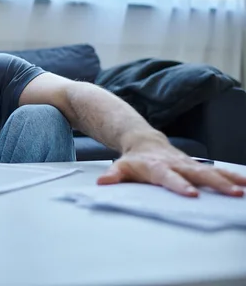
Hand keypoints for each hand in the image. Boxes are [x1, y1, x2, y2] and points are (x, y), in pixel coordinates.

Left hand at [97, 144, 245, 196]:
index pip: (169, 177)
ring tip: (244, 189)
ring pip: (211, 171)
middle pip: (197, 174)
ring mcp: (188, 164)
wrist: (143, 140)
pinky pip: (217, 171)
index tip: (191, 194)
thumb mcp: (120, 166)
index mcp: (158, 167)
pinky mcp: (196, 165)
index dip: (179, 185)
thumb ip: (113, 175)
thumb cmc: (133, 159)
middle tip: (232, 193)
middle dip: (215, 183)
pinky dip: (232, 175)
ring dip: (229, 179)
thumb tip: (102, 182)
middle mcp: (176, 164)